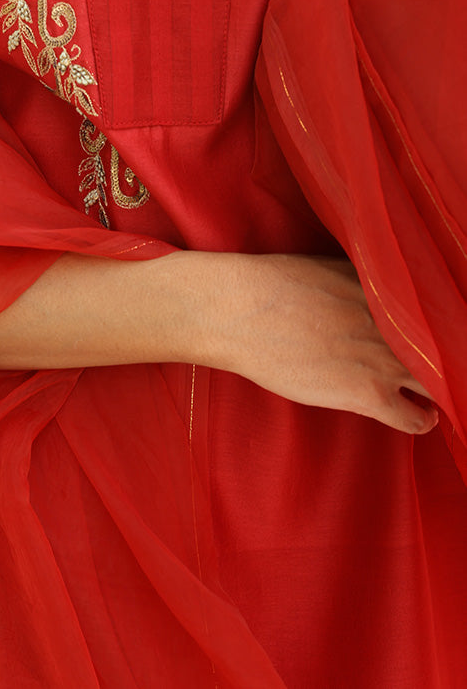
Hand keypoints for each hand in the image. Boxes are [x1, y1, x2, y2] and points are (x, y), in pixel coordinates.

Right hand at [197, 253, 436, 434]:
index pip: (439, 314)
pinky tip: (421, 418)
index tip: (438, 341)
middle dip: (447, 362)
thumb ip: (365, 283)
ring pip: (440, 385)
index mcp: (387, 290)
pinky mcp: (367, 392)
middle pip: (448, 350)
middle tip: (442, 371)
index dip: (443, 332)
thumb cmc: (276, 284)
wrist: (244, 310)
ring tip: (436, 398)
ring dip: (441, 393)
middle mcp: (395, 323)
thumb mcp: (332, 268)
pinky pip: (414, 418)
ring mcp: (384, 358)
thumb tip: (377, 293)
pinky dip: (422, 421)